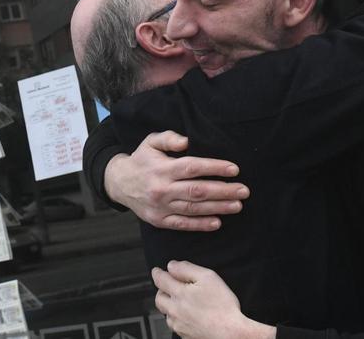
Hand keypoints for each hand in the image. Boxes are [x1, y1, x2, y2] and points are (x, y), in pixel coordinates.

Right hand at [104, 131, 248, 230]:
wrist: (119, 183)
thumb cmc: (141, 160)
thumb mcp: (150, 142)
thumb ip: (168, 138)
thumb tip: (186, 141)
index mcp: (162, 168)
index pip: (192, 167)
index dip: (214, 168)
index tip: (234, 169)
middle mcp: (162, 189)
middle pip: (197, 190)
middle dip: (223, 191)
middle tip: (244, 191)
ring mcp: (161, 207)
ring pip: (193, 209)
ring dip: (217, 207)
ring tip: (237, 205)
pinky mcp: (159, 221)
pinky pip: (182, 224)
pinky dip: (200, 225)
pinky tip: (218, 222)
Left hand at [152, 261, 273, 338]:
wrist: (230, 333)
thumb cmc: (222, 307)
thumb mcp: (208, 277)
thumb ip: (187, 269)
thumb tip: (172, 266)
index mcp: (179, 294)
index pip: (160, 280)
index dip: (158, 273)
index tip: (157, 271)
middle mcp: (175, 310)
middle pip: (159, 298)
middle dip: (161, 290)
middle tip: (168, 286)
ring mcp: (179, 325)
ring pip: (166, 313)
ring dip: (169, 305)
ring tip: (181, 301)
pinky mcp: (184, 335)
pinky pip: (175, 325)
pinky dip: (177, 318)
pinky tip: (189, 316)